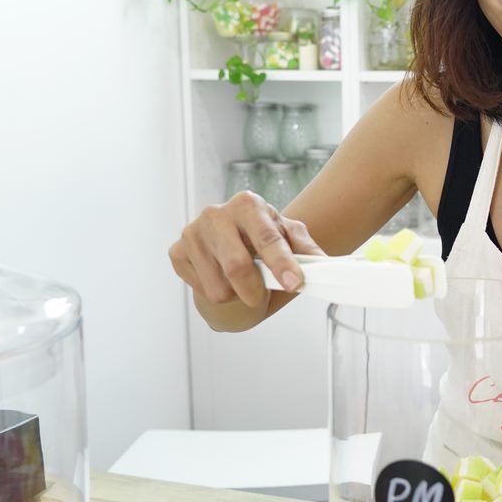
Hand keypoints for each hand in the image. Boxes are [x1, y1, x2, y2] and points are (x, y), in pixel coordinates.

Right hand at [169, 191, 325, 307]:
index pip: (267, 238)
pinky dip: (217, 292)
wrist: (233, 232)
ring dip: (236, 294)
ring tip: (242, 281)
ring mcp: (193, 232)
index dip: (282, 264)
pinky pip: (201, 289)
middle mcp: (216, 214)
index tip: (294, 284)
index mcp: (248, 204)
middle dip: (255, 290)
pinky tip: (221, 276)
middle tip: (261, 297)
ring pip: (218, 286)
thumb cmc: (263, 233)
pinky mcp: (177, 251)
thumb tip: (324, 265)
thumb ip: (307, 249)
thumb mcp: (289, 234)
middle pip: (237, 266)